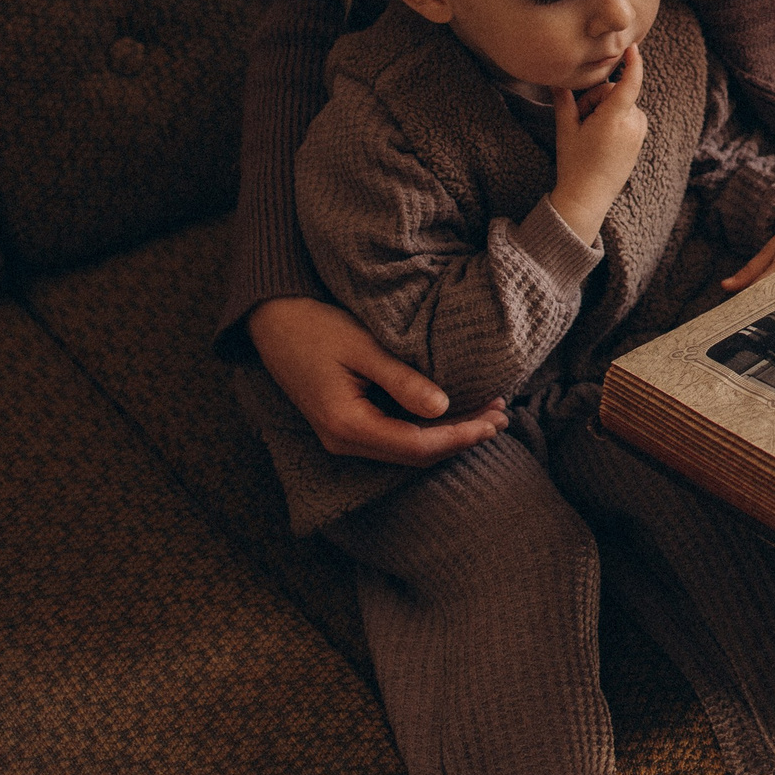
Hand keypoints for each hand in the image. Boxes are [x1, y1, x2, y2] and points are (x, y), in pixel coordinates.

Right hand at [249, 295, 507, 464]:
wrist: (272, 321)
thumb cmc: (315, 326)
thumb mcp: (362, 347)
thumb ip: (401, 380)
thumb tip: (442, 407)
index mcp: (346, 426)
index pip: (417, 444)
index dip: (460, 435)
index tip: (494, 419)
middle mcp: (343, 442)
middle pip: (415, 453)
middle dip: (461, 437)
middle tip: (501, 415)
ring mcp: (343, 437)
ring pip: (406, 448)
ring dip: (447, 435)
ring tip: (487, 415)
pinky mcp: (347, 425)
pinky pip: (395, 437)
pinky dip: (428, 427)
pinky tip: (452, 412)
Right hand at [549, 42, 648, 240]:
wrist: (589, 196)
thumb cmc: (575, 163)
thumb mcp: (566, 129)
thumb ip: (565, 100)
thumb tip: (556, 77)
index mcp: (615, 119)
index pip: (629, 84)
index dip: (633, 63)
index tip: (633, 46)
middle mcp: (633, 123)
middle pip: (614, 93)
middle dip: (596, 99)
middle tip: (581, 120)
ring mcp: (639, 132)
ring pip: (621, 104)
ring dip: (604, 110)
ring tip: (590, 133)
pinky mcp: (640, 138)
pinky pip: (627, 116)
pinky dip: (613, 118)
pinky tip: (600, 138)